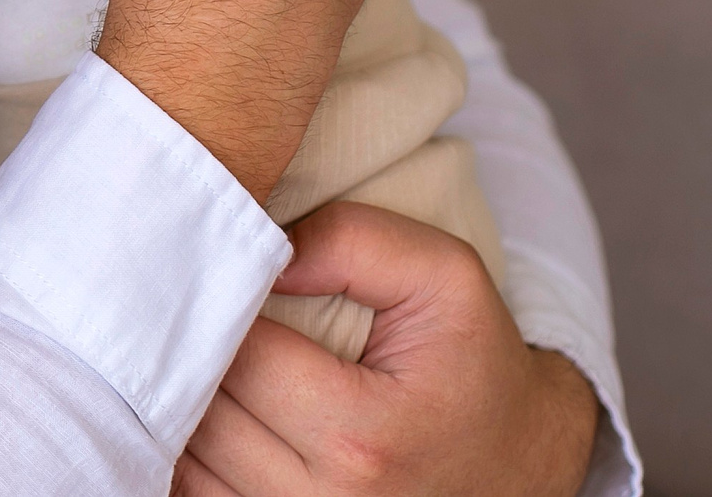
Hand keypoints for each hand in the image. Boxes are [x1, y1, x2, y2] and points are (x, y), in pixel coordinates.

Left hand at [175, 204, 599, 496]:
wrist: (519, 463)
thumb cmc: (474, 364)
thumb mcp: (444, 275)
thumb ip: (351, 241)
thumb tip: (265, 249)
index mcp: (362, 437)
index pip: (240, 357)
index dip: (226, 303)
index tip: (242, 276)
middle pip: (206, 412)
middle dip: (203, 352)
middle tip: (220, 311)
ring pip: (191, 461)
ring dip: (193, 405)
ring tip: (225, 361)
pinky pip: (198, 496)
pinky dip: (200, 453)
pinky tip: (227, 413)